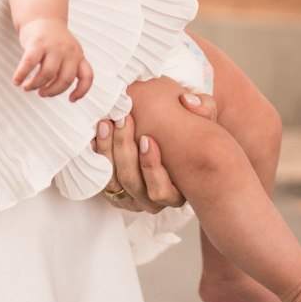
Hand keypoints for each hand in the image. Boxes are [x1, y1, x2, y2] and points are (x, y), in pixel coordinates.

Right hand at [14, 18, 93, 101]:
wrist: (41, 16)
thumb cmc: (53, 38)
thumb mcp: (68, 51)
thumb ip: (67, 68)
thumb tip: (54, 89)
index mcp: (78, 55)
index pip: (87, 76)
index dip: (81, 91)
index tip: (71, 99)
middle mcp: (68, 51)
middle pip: (65, 80)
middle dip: (52, 91)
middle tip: (42, 93)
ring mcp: (53, 46)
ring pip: (48, 74)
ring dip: (36, 85)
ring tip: (27, 87)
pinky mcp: (37, 42)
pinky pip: (29, 63)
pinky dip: (21, 75)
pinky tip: (16, 81)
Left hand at [91, 91, 216, 211]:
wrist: (168, 142)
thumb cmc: (188, 137)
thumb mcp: (204, 123)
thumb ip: (204, 109)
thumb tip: (188, 100)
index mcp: (177, 193)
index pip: (161, 190)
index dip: (151, 167)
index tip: (146, 138)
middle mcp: (153, 201)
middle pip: (132, 182)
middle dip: (124, 149)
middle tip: (123, 119)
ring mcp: (132, 199)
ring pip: (113, 181)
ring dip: (107, 150)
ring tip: (107, 123)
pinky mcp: (115, 193)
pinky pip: (100, 178)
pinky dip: (97, 156)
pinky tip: (97, 135)